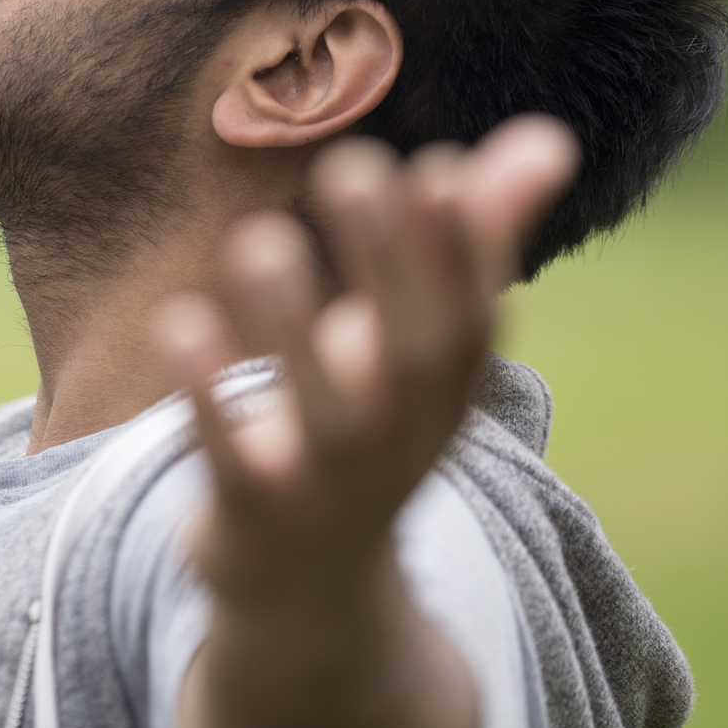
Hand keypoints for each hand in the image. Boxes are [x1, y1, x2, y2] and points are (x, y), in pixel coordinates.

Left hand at [164, 116, 577, 727]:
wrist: (309, 589)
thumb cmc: (369, 424)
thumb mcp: (423, 345)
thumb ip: (476, 236)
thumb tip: (548, 138)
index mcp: (446, 389)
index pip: (472, 317)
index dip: (464, 251)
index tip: (436, 167)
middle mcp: (400, 437)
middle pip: (409, 353)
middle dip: (387, 262)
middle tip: (352, 167)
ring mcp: (328, 484)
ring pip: (321, 410)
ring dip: (291, 324)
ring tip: (260, 239)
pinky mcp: (253, 514)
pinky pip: (232, 459)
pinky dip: (209, 395)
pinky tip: (178, 322)